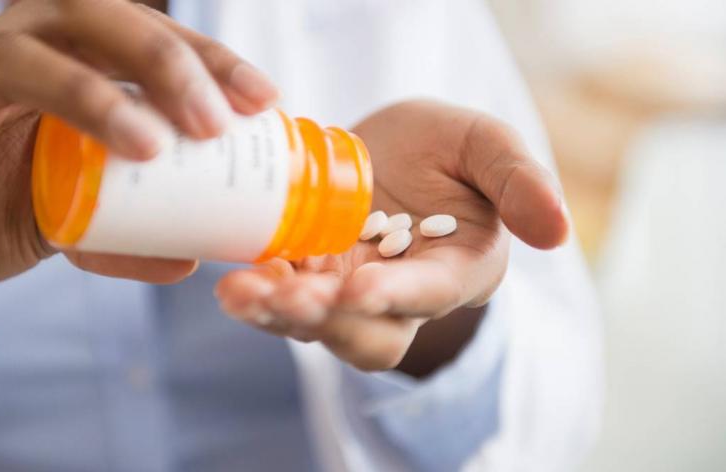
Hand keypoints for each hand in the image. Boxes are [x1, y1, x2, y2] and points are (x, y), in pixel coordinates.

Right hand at [0, 0, 278, 311]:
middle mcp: (12, 56)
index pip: (142, 39)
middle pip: (89, 21)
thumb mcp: (71, 225)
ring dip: (87, 95)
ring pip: (18, 60)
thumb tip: (193, 258)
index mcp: (61, 64)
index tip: (263, 100)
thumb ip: (127, 236)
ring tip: (146, 146)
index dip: (206, 60)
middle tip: (214, 123)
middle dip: (163, 62)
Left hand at [215, 100, 568, 370]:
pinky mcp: (308, 278)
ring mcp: (349, 291)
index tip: (361, 288)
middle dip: (324, 319)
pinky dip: (257, 291)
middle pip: (366, 332)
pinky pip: (281, 296)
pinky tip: (231, 275)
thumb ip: (519, 181)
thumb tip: (559, 231)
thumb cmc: (448, 152)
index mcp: (456, 270)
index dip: (396, 296)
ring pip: (316, 325)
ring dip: (278, 314)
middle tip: (285, 295)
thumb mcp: (486, 147)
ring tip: (241, 292)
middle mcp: (401, 296)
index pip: (429, 295)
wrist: (392, 152)